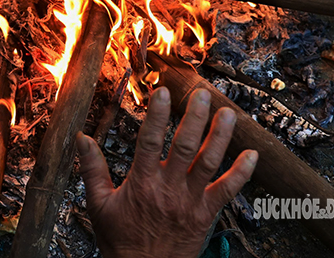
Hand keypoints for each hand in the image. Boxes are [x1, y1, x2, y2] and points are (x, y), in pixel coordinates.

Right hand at [77, 87, 257, 257]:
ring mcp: (189, 201)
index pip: (150, 141)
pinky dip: (241, 173)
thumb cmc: (120, 241)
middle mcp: (168, 188)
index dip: (157, 115)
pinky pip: (227, 191)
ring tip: (228, 114)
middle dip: (195, 117)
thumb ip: (92, 169)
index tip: (163, 92)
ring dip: (220, 137)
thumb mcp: (98, 204)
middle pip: (185, 146)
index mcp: (141, 182)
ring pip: (209, 163)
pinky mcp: (205, 215)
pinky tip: (252, 154)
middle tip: (204, 94)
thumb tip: (81, 139)